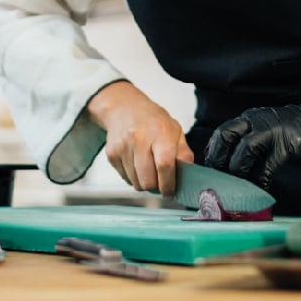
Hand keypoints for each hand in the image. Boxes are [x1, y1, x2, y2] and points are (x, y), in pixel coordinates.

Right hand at [85, 82, 193, 196]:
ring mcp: (123, 147)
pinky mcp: (111, 154)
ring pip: (135, 183)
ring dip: (144, 182)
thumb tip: (189, 176)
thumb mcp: (175, 131)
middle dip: (156, 187)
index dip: (168, 184)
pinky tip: (136, 163)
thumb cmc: (153, 121)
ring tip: (147, 167)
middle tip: (160, 180)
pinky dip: (133, 177)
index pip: (165, 165)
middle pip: (148, 181)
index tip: (170, 192)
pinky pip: (125, 178)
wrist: (125, 108)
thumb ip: (184, 153)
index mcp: (160, 133)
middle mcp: (139, 139)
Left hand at [204, 92, 300, 189]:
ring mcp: (272, 131)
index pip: (221, 133)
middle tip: (219, 181)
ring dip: (237, 172)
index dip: (212, 154)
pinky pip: (267, 166)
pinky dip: (260, 180)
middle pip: (225, 137)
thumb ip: (250, 143)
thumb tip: (231, 170)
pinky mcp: (287, 144)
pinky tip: (260, 190)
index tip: (210, 173)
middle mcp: (256, 121)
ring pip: (244, 150)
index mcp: (249, 118)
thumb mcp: (267, 132)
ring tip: (238, 188)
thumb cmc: (294, 133)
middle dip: (218, 161)